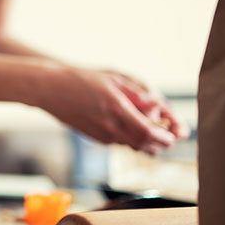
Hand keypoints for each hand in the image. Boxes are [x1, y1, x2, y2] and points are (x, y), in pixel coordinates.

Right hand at [39, 66, 185, 154]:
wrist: (50, 90)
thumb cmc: (80, 80)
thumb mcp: (112, 80)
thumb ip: (137, 95)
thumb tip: (158, 106)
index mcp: (117, 110)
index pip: (149, 132)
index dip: (166, 137)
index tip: (175, 134)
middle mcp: (110, 127)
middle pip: (144, 144)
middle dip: (160, 143)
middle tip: (169, 135)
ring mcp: (101, 135)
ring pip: (132, 145)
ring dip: (146, 142)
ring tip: (154, 131)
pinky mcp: (94, 137)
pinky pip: (118, 141)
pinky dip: (130, 138)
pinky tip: (131, 127)